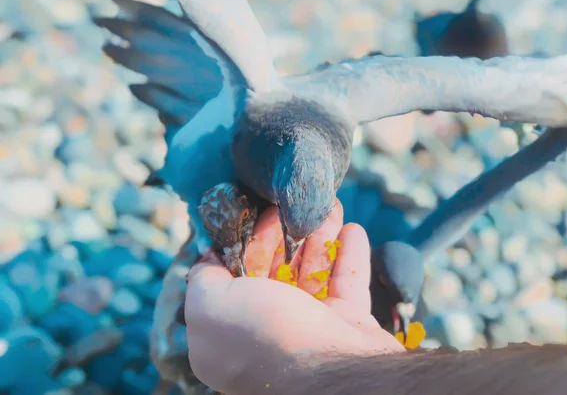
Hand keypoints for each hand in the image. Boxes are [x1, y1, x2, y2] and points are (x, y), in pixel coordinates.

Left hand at [184, 202, 402, 393]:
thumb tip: (208, 258)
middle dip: (287, 233)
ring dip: (322, 236)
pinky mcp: (348, 326)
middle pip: (277, 269)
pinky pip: (348, 284)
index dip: (247, 240)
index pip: (236, 276)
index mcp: (232, 331)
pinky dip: (349, 255)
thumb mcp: (210, 305)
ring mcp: (312, 330)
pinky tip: (352, 229)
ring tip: (330, 206)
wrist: (333, 375)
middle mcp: (269, 331)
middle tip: (298, 203)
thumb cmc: (264, 337)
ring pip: (314, 272)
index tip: (259, 211)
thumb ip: (202, 278)